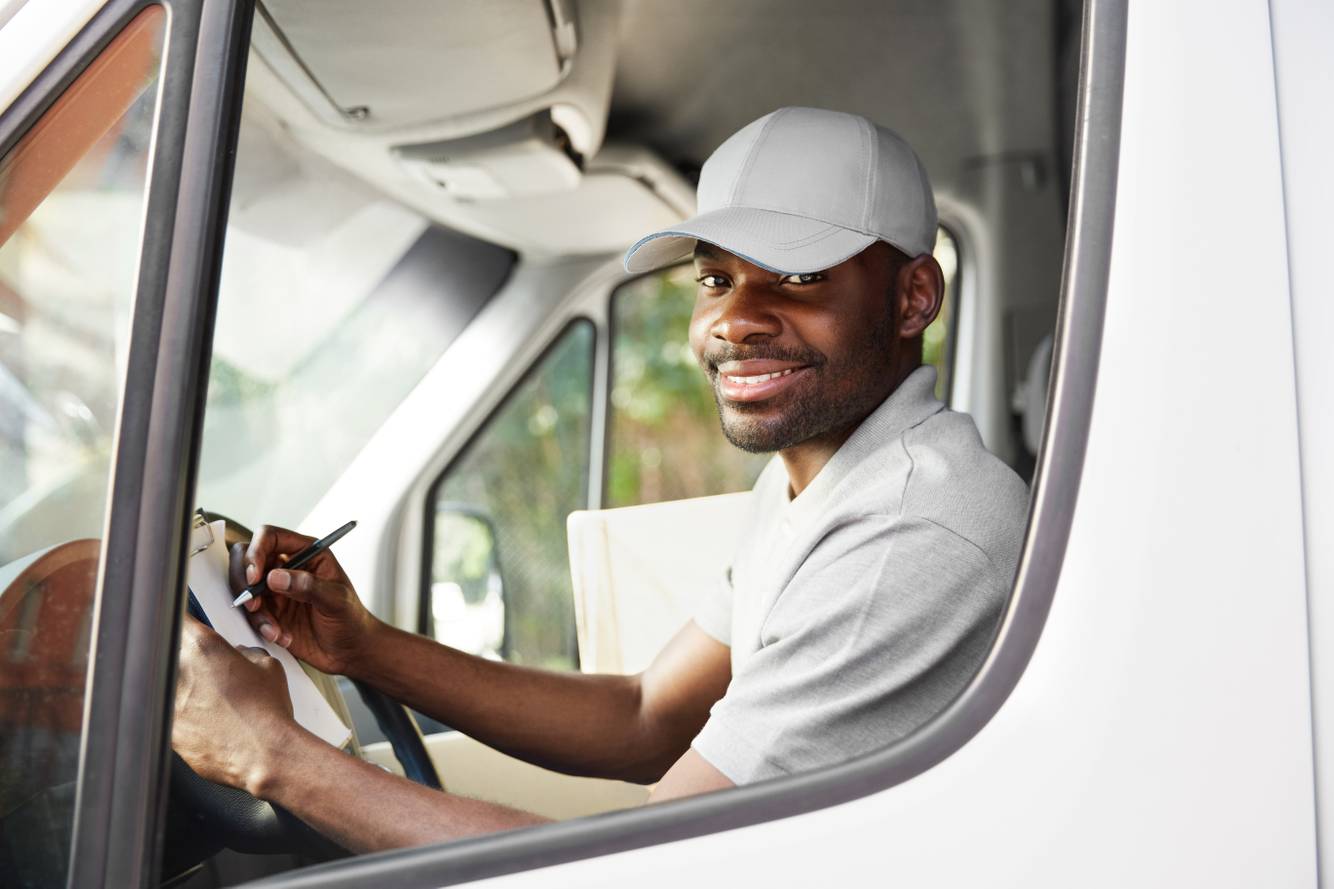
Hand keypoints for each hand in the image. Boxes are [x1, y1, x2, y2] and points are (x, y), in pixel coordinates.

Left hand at [173, 616, 295, 795]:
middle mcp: (179, 672)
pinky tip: (208, 723)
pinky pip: (168, 716)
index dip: (177, 620)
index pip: (174, 618)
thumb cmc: (268, 712)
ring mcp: (169, 704)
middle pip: (165, 652)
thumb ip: (243, 653)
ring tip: (209, 701)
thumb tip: (236, 656)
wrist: (265, 754)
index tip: (179, 623)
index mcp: (202, 647)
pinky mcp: (168, 732)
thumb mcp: (267, 666)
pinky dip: (184, 717)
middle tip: (202, 667)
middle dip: (181, 656)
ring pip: (165, 687)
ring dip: (183, 689)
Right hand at [231, 524, 382, 676]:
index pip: (270, 537)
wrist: (350, 650)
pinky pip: (251, 613)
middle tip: (252, 604)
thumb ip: (308, 586)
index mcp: (306, 552)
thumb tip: (274, 576)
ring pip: (246, 589)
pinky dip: (261, 626)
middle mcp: (287, 566)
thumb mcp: (336, 600)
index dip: (256, 551)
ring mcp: (276, 589)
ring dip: (256, 612)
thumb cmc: (351, 618)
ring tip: (275, 631)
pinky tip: (282, 637)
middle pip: (246, 558)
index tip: (255, 576)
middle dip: (243, 580)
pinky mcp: (270, 611)